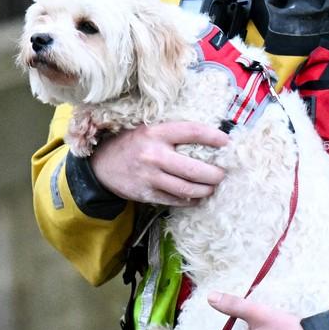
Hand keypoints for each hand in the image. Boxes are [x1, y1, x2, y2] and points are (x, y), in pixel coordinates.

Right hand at [88, 122, 229, 206]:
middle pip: (194, 169)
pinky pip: (176, 200)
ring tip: (213, 186)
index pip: (192, 132)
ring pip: (187, 188)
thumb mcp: (148, 129)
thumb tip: (208, 136)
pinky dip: (191, 200)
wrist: (101, 166)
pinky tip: (198, 196)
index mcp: (156, 133)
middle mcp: (154, 155)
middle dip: (215, 174)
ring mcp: (150, 177)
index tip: (227, 141)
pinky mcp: (147, 194)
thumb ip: (173, 133)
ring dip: (206, 190)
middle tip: (224, 173)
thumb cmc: (131, 144)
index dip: (213, 137)